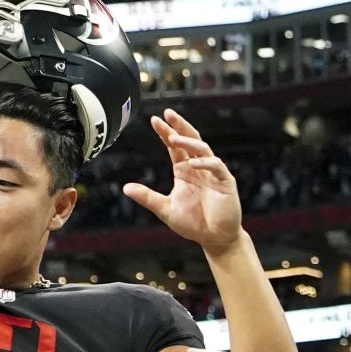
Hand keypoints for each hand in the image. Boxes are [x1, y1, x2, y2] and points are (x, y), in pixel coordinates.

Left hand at [122, 110, 243, 254]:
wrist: (214, 238)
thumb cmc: (193, 224)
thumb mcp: (165, 209)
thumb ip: (148, 197)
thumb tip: (125, 188)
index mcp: (184, 171)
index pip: (174, 147)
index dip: (165, 132)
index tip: (154, 120)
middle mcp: (198, 167)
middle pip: (190, 139)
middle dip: (179, 125)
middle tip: (167, 113)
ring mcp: (212, 172)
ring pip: (202, 148)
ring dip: (188, 141)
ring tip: (173, 137)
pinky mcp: (225, 181)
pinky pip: (215, 166)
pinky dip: (204, 163)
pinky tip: (192, 164)